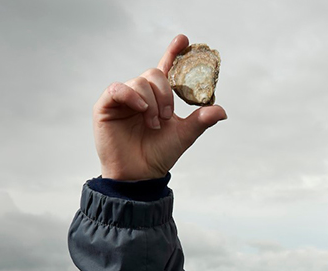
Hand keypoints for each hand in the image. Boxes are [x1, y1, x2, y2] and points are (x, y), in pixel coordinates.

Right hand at [93, 34, 226, 180]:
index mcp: (159, 97)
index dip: (174, 52)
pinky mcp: (106, 106)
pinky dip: (131, 95)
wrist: (140, 174)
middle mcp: (141, 94)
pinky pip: (118, 88)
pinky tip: (141, 108)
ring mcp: (123, 99)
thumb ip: (201, 120)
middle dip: (165, 93)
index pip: (166, 68)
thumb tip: (221, 110)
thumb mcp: (184, 135)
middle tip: (168, 116)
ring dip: (151, 102)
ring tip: (154, 123)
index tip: (184, 40)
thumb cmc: (159, 154)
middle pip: (154, 74)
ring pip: (139, 82)